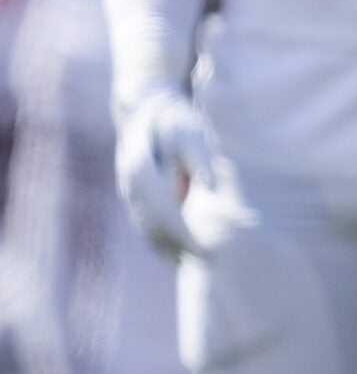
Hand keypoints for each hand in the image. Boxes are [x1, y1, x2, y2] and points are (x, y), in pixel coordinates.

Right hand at [114, 85, 211, 257]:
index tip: (205, 246)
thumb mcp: (191, 132)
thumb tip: (211, 186)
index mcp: (143, 168)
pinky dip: (160, 243)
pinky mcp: (133, 196)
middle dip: (178, 246)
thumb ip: (198, 159)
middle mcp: (130, 184)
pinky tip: (178, 256)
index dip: (183, 231)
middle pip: (153, 224)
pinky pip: (145, 225)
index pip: (163, 209)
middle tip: (205, 262)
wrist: (147, 107)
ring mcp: (128, 192)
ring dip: (167, 250)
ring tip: (194, 265)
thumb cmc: (176, 119)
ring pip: (146, 228)